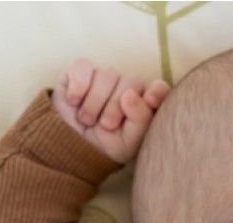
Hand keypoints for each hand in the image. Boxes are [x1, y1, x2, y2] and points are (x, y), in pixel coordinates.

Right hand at [51, 59, 170, 163]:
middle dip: (115, 106)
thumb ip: (139, 121)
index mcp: (145, 105)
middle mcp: (128, 87)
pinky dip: (78, 87)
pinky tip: (74, 102)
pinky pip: (82, 67)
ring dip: (94, 102)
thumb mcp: (127, 143)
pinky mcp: (81, 70)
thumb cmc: (107, 145)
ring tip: (87, 120)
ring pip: (107, 75)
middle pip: (131, 81)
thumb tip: (130, 94)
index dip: (157, 91)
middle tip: (105, 125)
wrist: (72, 143)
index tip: (150, 101)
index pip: (160, 89)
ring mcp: (106, 77)